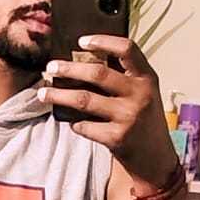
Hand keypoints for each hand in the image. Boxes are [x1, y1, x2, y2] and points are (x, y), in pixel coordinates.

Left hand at [39, 35, 179, 190]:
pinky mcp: (117, 138)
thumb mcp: (144, 93)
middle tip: (51, 67)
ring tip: (42, 93)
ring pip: (84, 99)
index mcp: (147, 78)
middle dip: (69, 68)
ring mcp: (128, 117)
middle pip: (98, 73)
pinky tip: (71, 122)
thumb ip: (124, 77)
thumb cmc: (144, 120)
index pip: (127, 50)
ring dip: (59, 95)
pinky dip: (74, 123)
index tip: (81, 41)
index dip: (103, 41)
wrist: (156, 159)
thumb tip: (83, 60)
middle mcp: (139, 95)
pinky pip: (84, 126)